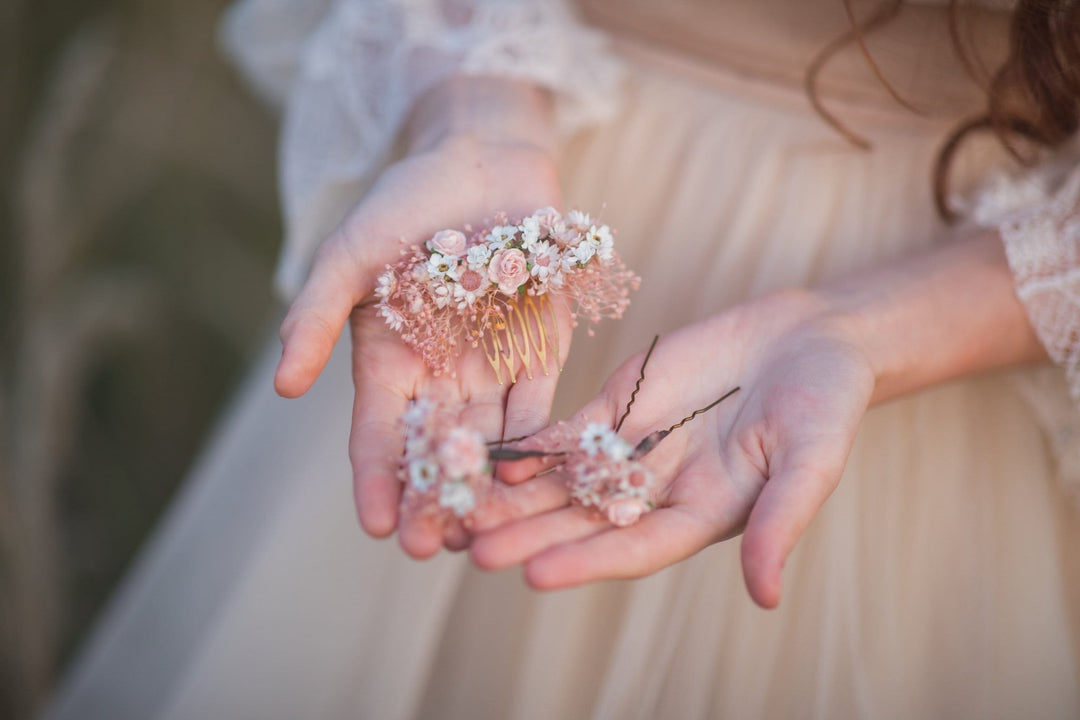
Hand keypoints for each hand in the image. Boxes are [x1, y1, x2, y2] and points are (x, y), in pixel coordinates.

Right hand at [275, 131, 568, 557]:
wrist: (481, 162)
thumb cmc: (403, 204)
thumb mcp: (348, 255)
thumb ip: (315, 315)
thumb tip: (283, 387)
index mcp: (387, 362)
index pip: (378, 434)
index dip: (376, 480)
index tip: (378, 526)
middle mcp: (438, 376)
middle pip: (434, 451)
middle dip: (431, 500)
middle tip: (431, 549)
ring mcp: (491, 368)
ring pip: (485, 443)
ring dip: (482, 489)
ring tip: (482, 533)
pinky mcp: (540, 353)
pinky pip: (536, 408)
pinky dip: (531, 443)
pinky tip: (525, 476)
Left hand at [470, 290, 874, 607]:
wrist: (808, 339)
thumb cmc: (824, 403)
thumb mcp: (811, 462)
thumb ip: (780, 522)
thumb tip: (766, 597)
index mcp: (698, 515)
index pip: (633, 549)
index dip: (586, 561)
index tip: (536, 576)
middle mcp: (656, 492)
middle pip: (582, 521)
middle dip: (529, 536)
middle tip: (474, 552)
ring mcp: (632, 449)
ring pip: (562, 481)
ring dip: (514, 498)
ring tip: (461, 513)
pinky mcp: (616, 407)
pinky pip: (567, 431)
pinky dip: (531, 445)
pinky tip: (492, 457)